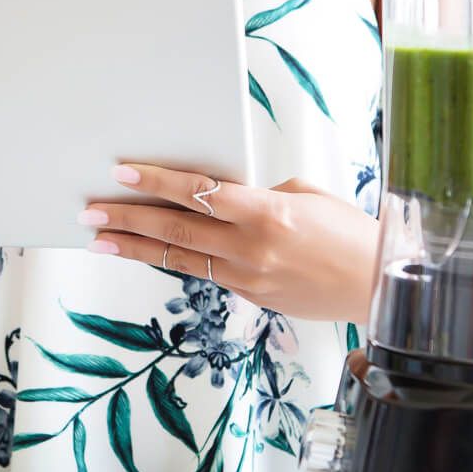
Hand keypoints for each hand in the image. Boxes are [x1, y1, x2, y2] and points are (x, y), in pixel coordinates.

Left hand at [81, 164, 378, 324]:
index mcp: (266, 212)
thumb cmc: (350, 233)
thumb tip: (225, 198)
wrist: (380, 285)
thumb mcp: (306, 196)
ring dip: (137, 247)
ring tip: (102, 238)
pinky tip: (150, 252)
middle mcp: (251, 248)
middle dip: (128, 218)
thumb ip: (259, 196)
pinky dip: (175, 260)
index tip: (123, 174)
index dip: (156, 182)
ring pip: (180, 257)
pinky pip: (206, 273)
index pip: (198, 192)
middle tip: (91, 211)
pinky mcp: (252, 298)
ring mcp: (248, 278)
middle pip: (176, 229)